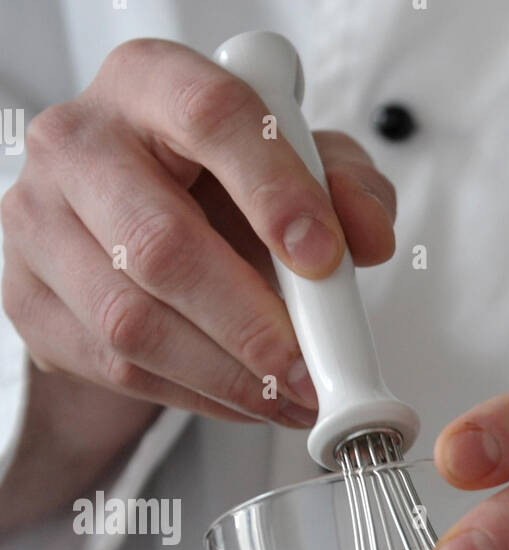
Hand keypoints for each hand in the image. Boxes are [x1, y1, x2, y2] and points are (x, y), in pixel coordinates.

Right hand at [0, 38, 396, 524]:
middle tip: (311, 372)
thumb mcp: (303, 172)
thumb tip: (368, 237)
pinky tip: (245, 400)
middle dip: (251, 325)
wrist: (140, 242)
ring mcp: (39, 221)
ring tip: (291, 399)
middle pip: (161, 243)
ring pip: (133, 320)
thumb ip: (349, 190)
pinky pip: (117, 367)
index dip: (274, 191)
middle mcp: (79, 142)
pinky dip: (196, 396)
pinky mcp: (30, 299)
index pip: (210, 119)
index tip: (325, 259)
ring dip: (228, 377)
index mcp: (151, 83)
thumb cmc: (223, 192)